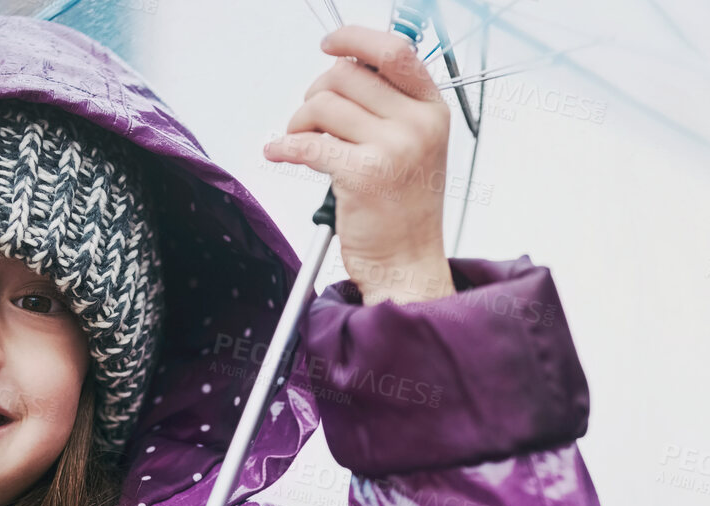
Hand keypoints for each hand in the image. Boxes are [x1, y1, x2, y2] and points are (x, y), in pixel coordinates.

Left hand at [262, 25, 456, 305]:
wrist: (407, 262)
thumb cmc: (403, 207)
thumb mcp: (413, 144)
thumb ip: (386, 105)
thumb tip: (341, 69)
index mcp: (431, 108)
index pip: (395, 51)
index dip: (355, 39)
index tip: (329, 44)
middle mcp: (418, 123)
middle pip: (345, 74)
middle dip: (315, 93)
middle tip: (310, 120)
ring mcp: (395, 147)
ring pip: (321, 105)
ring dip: (298, 123)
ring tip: (304, 144)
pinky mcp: (365, 173)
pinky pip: (306, 143)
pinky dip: (282, 146)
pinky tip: (278, 152)